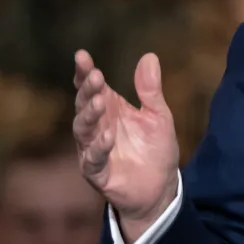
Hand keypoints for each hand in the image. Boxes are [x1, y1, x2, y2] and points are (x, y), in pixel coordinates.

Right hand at [73, 50, 179, 237]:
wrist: (160, 188)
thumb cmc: (155, 149)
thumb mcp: (158, 116)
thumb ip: (150, 90)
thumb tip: (149, 56)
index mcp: (109, 109)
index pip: (92, 87)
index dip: (84, 72)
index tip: (82, 56)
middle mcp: (96, 127)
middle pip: (84, 104)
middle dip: (87, 89)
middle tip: (96, 76)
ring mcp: (93, 149)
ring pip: (82, 129)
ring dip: (89, 115)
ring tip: (100, 101)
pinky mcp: (97, 172)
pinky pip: (93, 158)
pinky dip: (99, 147)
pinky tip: (108, 135)